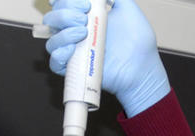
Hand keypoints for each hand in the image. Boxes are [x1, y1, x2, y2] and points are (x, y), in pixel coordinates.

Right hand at [43, 0, 170, 115]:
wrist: (142, 69)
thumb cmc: (139, 44)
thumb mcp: (129, 11)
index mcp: (86, 18)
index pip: (62, 4)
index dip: (64, 0)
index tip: (86, 3)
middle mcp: (77, 34)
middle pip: (52, 19)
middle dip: (65, 13)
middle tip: (84, 17)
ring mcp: (75, 52)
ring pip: (52, 40)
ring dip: (63, 32)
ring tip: (84, 33)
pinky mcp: (75, 69)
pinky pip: (55, 62)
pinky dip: (59, 53)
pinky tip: (73, 48)